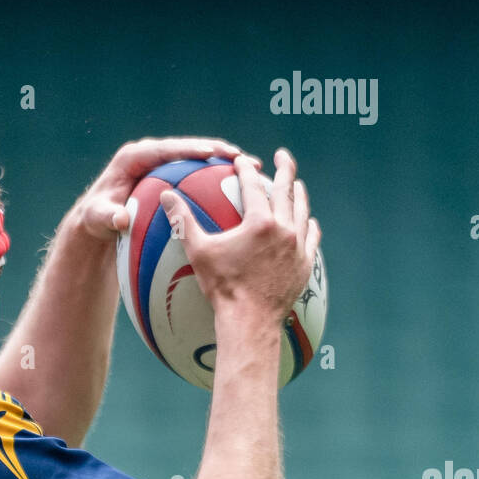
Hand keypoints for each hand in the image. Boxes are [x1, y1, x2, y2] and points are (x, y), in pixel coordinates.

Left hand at [76, 136, 261, 240]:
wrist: (99, 220)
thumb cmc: (97, 219)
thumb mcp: (98, 220)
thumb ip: (107, 218)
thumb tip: (121, 219)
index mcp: (136, 156)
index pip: (168, 148)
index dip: (191, 148)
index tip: (212, 152)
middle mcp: (153, 155)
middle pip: (192, 149)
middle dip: (220, 151)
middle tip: (244, 159)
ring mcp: (166, 165)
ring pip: (202, 161)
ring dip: (227, 164)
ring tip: (254, 170)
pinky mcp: (174, 177)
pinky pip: (201, 177)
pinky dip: (220, 182)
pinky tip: (243, 193)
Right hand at [160, 148, 320, 324]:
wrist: (250, 322)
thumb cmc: (223, 288)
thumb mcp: (199, 252)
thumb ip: (183, 221)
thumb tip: (166, 195)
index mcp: (259, 222)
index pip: (253, 186)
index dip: (246, 170)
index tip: (242, 161)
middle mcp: (284, 229)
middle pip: (286, 190)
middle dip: (284, 169)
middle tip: (282, 155)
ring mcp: (298, 247)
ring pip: (302, 211)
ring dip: (299, 194)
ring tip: (297, 185)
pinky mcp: (305, 265)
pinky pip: (312, 238)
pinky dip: (310, 226)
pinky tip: (309, 221)